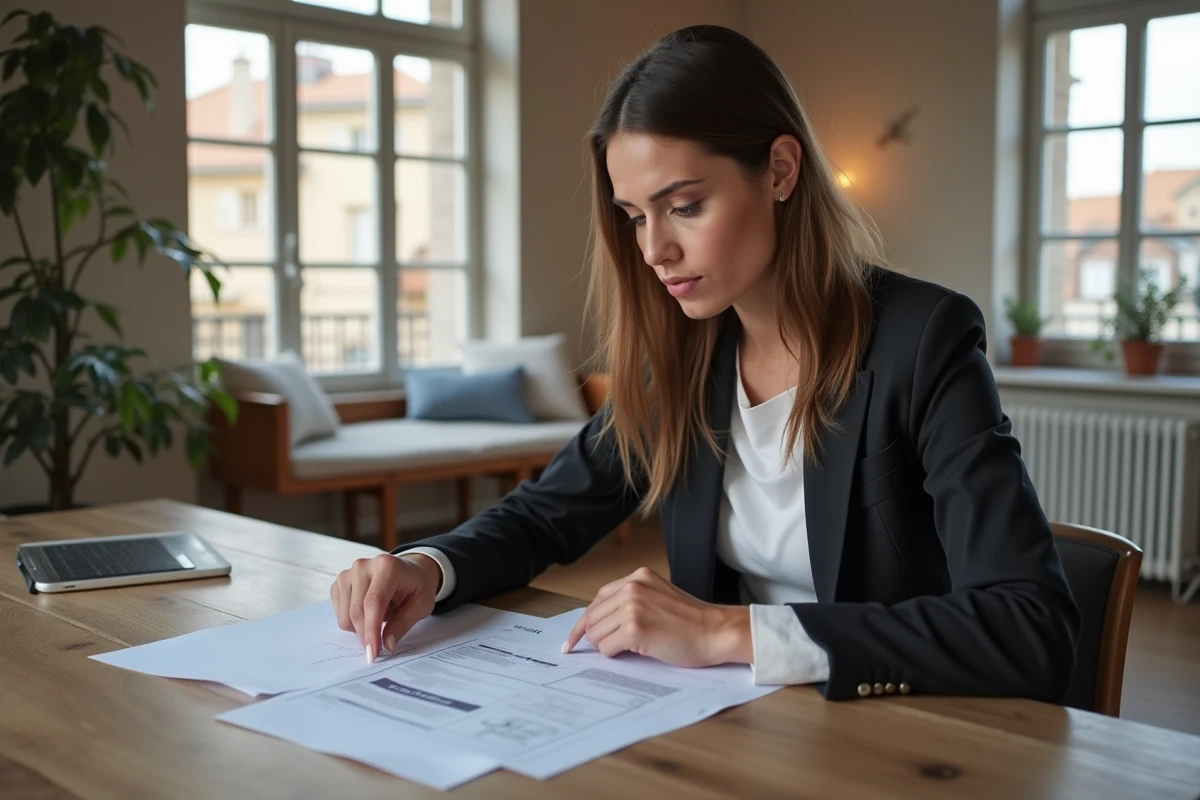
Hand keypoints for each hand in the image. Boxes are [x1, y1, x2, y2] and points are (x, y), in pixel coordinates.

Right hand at [330, 553, 440, 662]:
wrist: (411, 570)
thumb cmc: (417, 586)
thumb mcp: (421, 605)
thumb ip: (403, 624)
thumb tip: (386, 645)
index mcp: (387, 567)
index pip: (373, 602)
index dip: (371, 630)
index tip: (372, 653)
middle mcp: (363, 566)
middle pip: (356, 611)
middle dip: (365, 635)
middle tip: (377, 649)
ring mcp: (349, 573)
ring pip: (344, 614)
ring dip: (359, 627)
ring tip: (379, 618)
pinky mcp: (340, 581)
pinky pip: (338, 611)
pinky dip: (352, 620)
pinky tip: (367, 612)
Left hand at [562, 567, 751, 667]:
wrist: (716, 631)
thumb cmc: (693, 621)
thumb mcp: (660, 596)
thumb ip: (633, 600)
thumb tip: (602, 621)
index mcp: (637, 577)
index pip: (598, 599)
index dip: (585, 622)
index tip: (573, 639)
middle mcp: (632, 587)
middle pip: (592, 617)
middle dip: (598, 636)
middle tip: (612, 647)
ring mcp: (632, 607)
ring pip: (596, 633)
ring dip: (608, 645)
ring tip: (632, 646)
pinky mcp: (634, 629)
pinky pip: (606, 647)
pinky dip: (615, 654)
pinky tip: (634, 651)